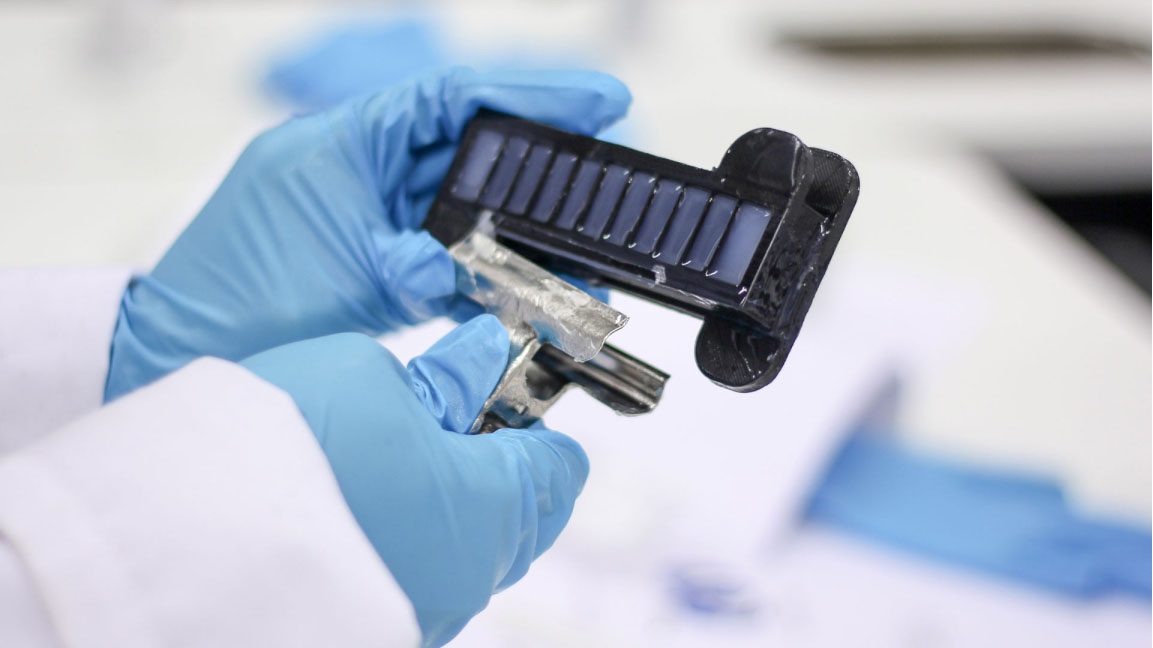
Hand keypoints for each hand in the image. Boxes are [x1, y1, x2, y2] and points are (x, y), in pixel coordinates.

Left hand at [105, 67, 630, 400]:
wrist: (184, 353)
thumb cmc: (241, 303)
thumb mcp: (350, 276)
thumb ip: (426, 266)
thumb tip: (482, 272)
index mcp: (347, 140)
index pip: (455, 97)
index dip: (533, 93)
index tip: (601, 101)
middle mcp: (361, 165)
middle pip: (471, 147)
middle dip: (541, 162)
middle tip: (605, 174)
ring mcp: (369, 211)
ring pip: (465, 205)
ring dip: (519, 230)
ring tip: (579, 250)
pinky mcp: (375, 257)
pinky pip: (445, 250)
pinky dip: (484, 270)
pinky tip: (528, 288)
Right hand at [239, 315, 588, 646]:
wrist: (185, 532)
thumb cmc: (288, 443)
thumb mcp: (374, 376)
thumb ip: (443, 378)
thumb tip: (481, 360)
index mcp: (495, 503)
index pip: (559, 468)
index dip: (539, 427)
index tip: (514, 403)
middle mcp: (472, 574)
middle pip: (523, 517)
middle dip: (502, 468)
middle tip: (451, 424)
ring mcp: (425, 612)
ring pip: (470, 555)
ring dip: (454, 510)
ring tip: (398, 464)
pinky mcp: (374, 632)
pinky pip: (421, 583)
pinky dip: (413, 545)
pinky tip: (371, 511)